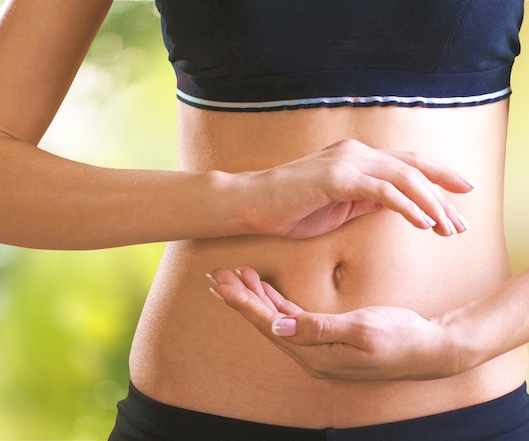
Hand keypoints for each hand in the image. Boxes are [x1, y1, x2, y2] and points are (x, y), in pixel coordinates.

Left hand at [208, 267, 460, 380]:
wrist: (431, 349)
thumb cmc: (401, 338)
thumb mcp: (362, 330)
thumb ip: (319, 329)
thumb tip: (277, 327)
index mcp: (314, 353)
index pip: (267, 324)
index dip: (241, 302)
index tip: (220, 283)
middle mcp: (310, 352)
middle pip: (264, 321)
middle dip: (240, 297)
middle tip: (217, 275)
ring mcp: (317, 346)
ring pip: (275, 318)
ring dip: (256, 296)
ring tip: (235, 276)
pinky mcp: (327, 335)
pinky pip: (292, 317)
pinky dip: (276, 300)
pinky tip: (265, 287)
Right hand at [239, 138, 473, 238]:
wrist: (251, 204)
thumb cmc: (290, 209)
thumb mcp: (339, 207)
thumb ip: (368, 201)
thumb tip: (399, 205)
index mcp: (356, 158)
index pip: (406, 165)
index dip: (438, 177)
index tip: (461, 197)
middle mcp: (355, 152)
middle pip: (413, 167)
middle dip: (444, 192)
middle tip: (464, 220)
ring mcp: (346, 162)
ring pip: (403, 177)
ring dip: (431, 204)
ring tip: (449, 228)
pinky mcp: (336, 176)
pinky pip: (381, 190)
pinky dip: (406, 206)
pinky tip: (423, 223)